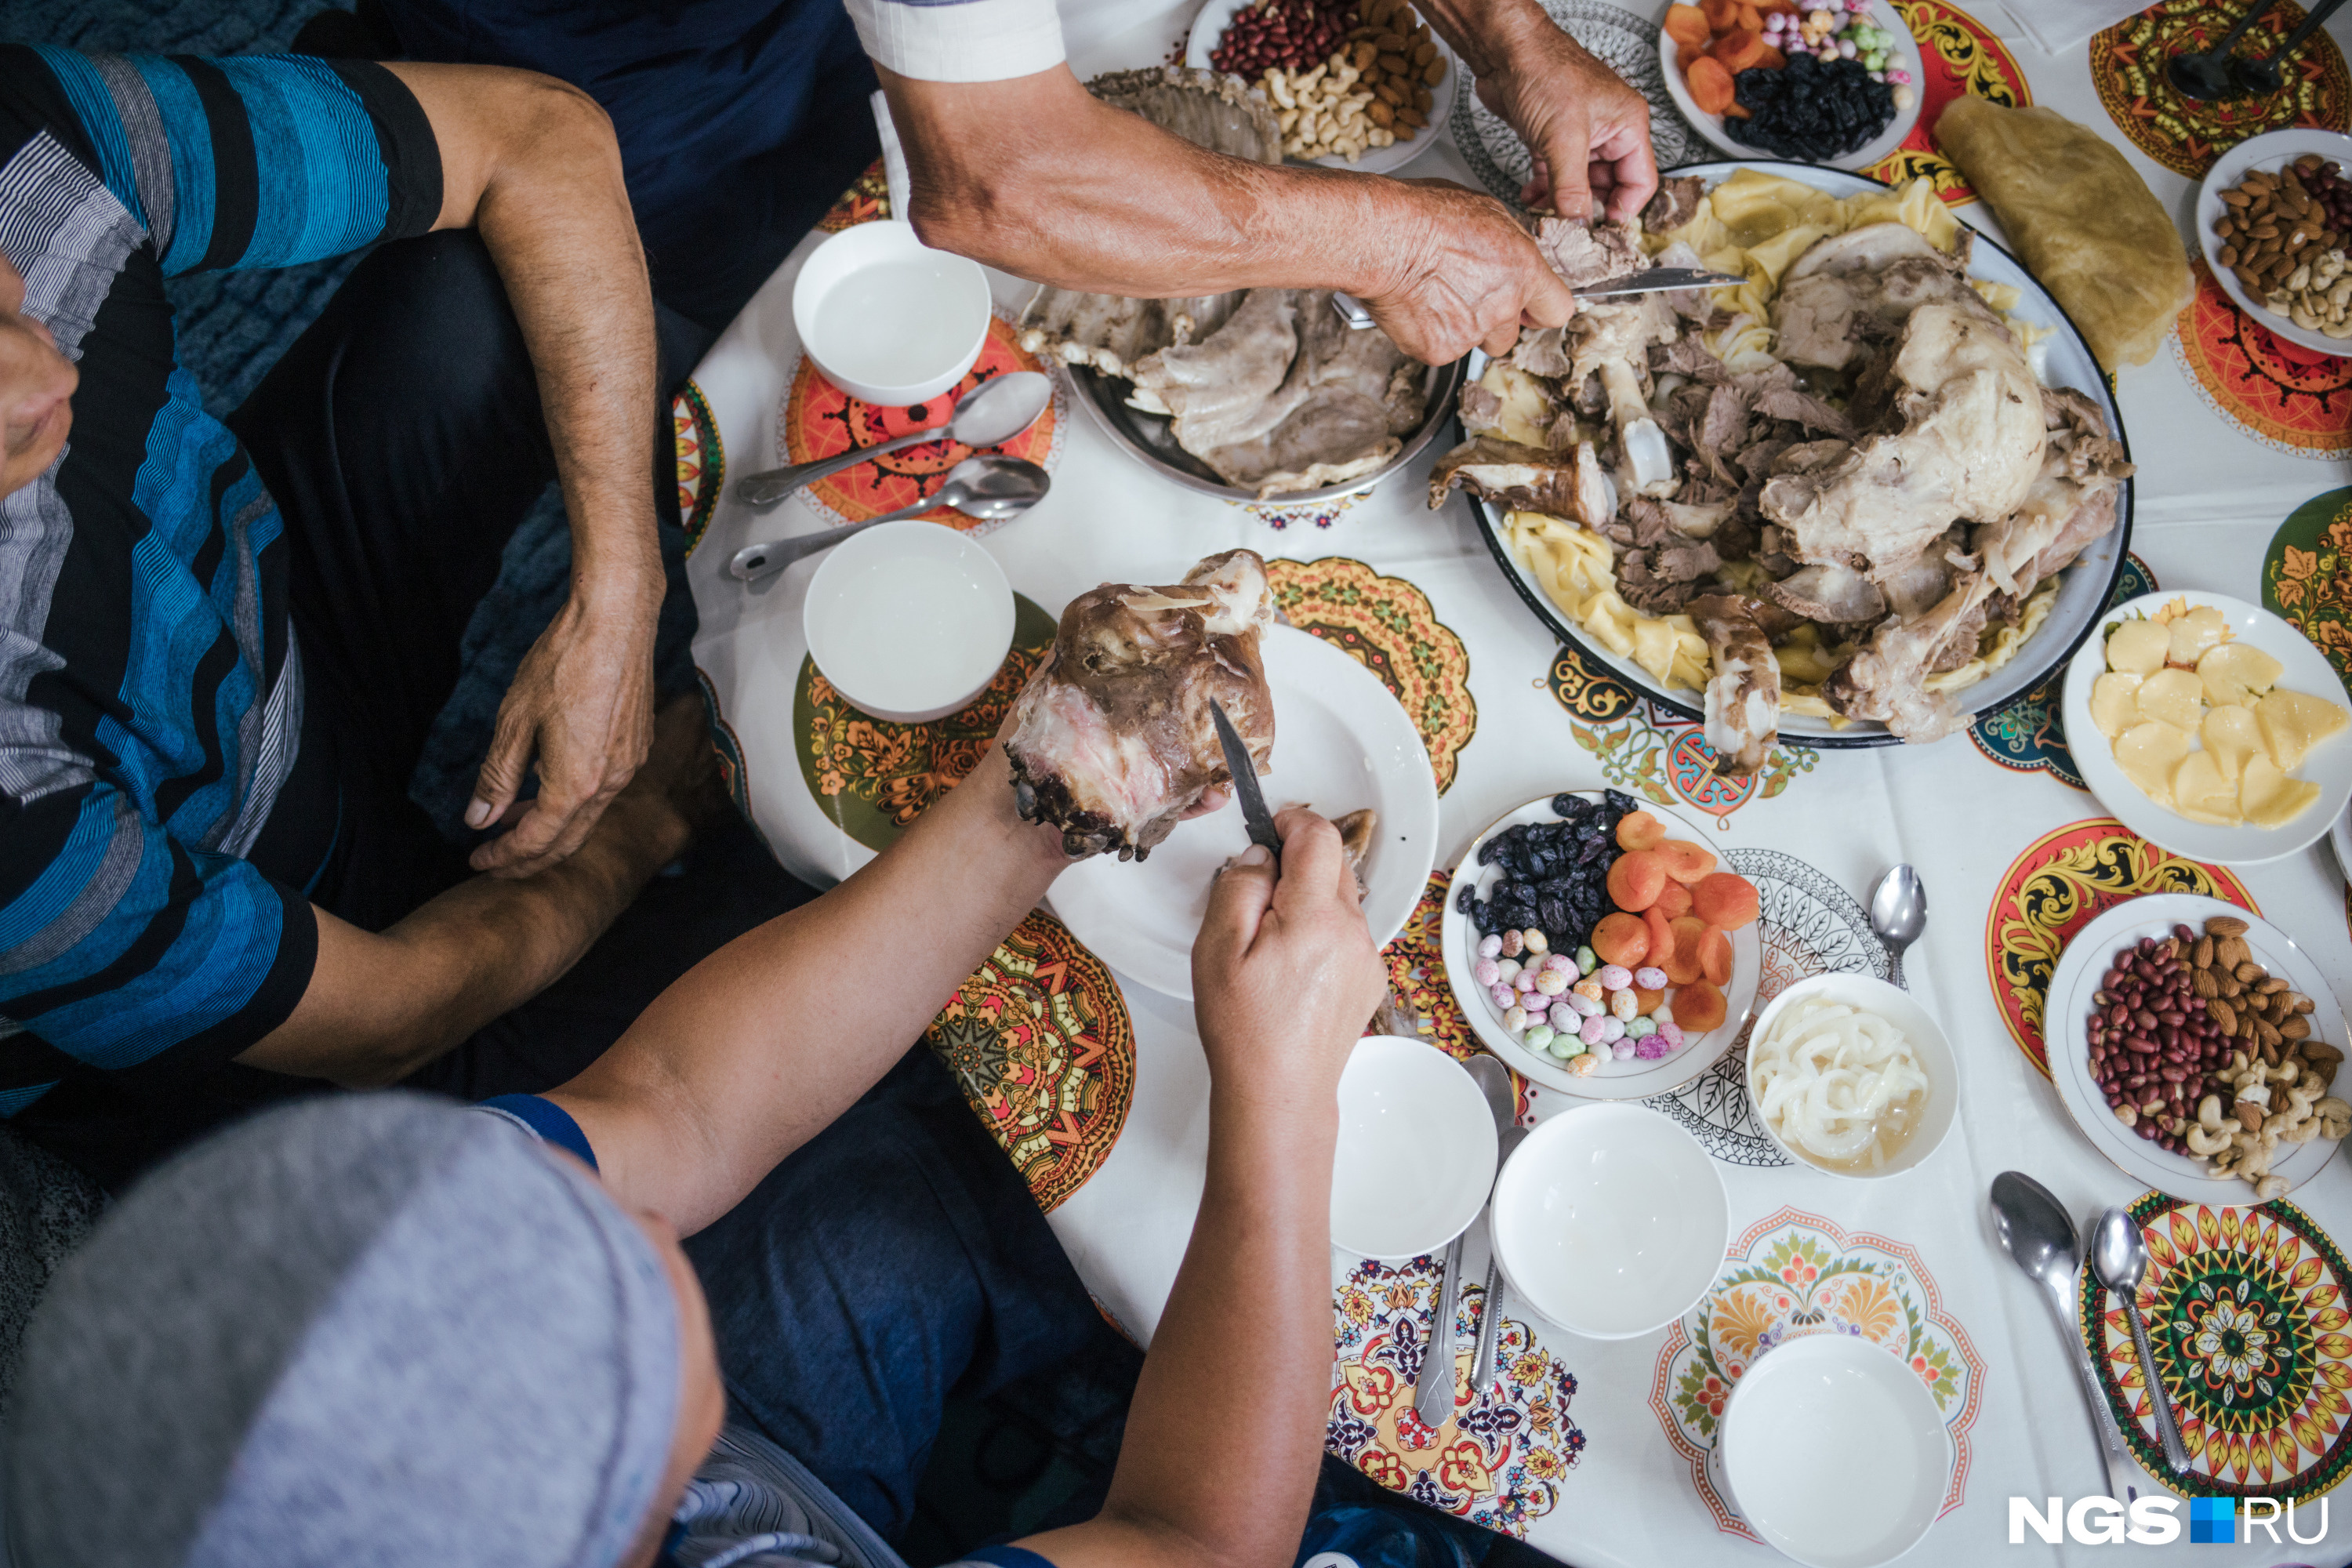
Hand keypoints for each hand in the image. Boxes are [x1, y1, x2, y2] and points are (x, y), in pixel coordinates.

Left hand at [467, 577, 661, 877]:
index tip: (476, 860)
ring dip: (550, 828)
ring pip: (588, 818)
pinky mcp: (636, 747)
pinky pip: (603, 792)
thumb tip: (478, 818)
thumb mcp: (515, 721)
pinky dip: (572, 803)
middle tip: (495, 862)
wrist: (616, 622)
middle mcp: (609, 784)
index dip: (503, 857)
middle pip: (567, 841)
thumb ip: (497, 776)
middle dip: (529, 858)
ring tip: (513, 821)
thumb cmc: (562, 664)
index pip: (536, 841)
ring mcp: (628, 766)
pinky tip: (549, 784)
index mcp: (575, 784)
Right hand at [1192, 808, 1387, 1099]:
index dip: (1293, 821)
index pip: (1319, 836)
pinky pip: (1348, 934)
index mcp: (1315, 917)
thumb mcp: (1216, 948)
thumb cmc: (1243, 1028)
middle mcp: (1353, 931)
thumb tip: (1261, 856)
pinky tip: (1293, 969)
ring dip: (1310, 901)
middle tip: (1257, 894)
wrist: (1279, 1094)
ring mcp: (1367, 957)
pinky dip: (1323, 933)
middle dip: (1297, 864)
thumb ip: (1239, 886)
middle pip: (1334, 865)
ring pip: (1342, 901)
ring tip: (1271, 943)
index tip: (1270, 827)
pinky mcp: (1370, 980)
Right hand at [1362, 179, 1575, 360]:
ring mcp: (1470, 333)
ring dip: (1462, 328)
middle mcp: (1502, 307)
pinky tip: (1418, 306)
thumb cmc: (1425, 216)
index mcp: (1523, 272)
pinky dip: (1430, 333)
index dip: (1541, 310)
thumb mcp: (1486, 211)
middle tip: (1468, 298)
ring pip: (1475, 343)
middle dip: (1494, 322)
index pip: (1558, 310)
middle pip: (1511, 335)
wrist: (1382, 239)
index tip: (1531, 309)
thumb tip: (1515, 254)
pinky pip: (1441, 349)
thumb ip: (1510, 244)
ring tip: (1437, 297)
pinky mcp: (1438, 350)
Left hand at [1477, 21, 1658, 221]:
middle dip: (1587, 210)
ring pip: (1580, 185)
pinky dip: (1545, 192)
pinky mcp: (1553, 139)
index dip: (1622, 211)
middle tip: (1568, 230)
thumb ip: (1572, 186)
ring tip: (1545, 218)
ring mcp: (1580, 136)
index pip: (1640, 182)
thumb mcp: (1563, 137)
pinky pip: (1556, 176)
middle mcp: (1609, 132)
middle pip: (1609, 188)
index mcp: (1628, 126)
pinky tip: (1532, 200)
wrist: (1506, 51)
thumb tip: (1579, 222)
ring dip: (1562, 204)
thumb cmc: (1544, 70)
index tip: (1600, 232)